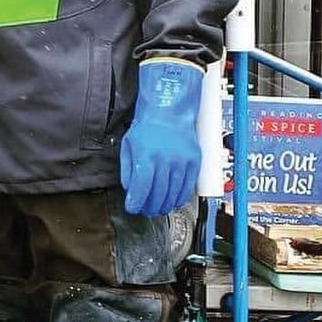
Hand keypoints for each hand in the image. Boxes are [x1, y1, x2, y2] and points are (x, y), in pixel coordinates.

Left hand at [120, 59, 201, 216]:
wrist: (169, 111)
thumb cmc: (147, 128)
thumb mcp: (128, 146)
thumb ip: (128, 170)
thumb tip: (131, 190)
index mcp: (146, 155)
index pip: (141, 187)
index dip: (136, 202)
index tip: (132, 208)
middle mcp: (165, 159)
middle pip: (158, 193)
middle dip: (150, 206)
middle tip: (145, 210)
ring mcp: (182, 160)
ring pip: (174, 193)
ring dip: (165, 204)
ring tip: (158, 207)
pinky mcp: (194, 161)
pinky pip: (188, 186)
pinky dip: (180, 197)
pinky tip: (173, 200)